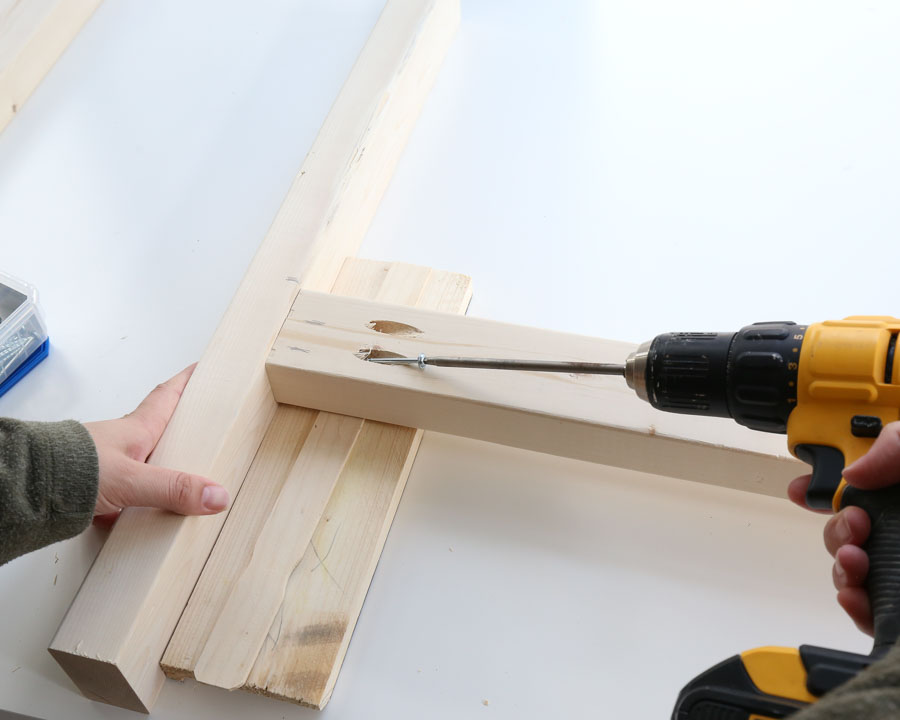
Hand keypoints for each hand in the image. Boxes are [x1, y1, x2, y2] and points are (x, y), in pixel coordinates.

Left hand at [86, 365, 229, 527]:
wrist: (25, 491)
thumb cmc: (70, 470)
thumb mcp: (132, 479)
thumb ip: (174, 488)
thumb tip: (216, 495)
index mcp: (137, 429)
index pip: (168, 396)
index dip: (187, 381)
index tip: (202, 368)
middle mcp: (125, 444)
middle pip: (160, 427)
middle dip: (182, 424)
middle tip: (203, 422)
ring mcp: (111, 467)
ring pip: (147, 461)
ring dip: (165, 467)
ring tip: (189, 480)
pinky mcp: (100, 490)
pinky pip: (131, 492)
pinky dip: (145, 500)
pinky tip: (153, 515)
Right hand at [788, 421, 899, 634]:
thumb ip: (894, 447)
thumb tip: (853, 471)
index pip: (854, 478)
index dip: (820, 480)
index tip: (801, 488)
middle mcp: (898, 527)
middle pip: (844, 525)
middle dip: (835, 527)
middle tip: (855, 526)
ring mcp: (898, 566)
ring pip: (848, 567)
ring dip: (840, 565)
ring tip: (856, 563)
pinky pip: (866, 608)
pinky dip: (853, 605)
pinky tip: (855, 597)